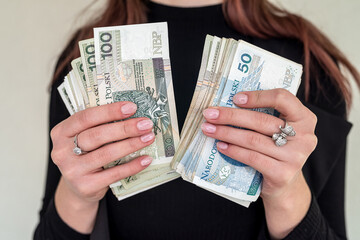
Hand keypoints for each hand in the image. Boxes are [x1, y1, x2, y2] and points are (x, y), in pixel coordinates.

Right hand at [50, 101, 154, 232]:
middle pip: (97, 135)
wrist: (78, 188)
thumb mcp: (84, 138)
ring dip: (131, 144)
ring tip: (148, 138)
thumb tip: (132, 115)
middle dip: (125, 128)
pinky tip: (146, 159)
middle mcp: (62, 151)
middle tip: (145, 124)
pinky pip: (114, 174)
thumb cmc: (86, 156)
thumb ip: (99, 126)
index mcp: (61, 132)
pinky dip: (132, 166)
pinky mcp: (85, 186)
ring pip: (106, 154)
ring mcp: (72, 170)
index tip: (132, 107)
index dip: (109, 111)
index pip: (85, 117)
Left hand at [201, 89, 317, 237]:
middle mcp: (304, 137)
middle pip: (261, 120)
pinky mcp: (282, 174)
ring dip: (226, 133)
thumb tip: (227, 104)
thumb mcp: (278, 130)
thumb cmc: (276, 151)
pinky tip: (221, 146)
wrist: (285, 186)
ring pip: (253, 139)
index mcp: (305, 118)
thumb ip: (264, 116)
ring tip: (209, 129)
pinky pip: (252, 158)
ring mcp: (295, 157)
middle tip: (209, 114)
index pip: (282, 98)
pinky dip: (233, 150)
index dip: (257, 96)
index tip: (235, 98)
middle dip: (231, 116)